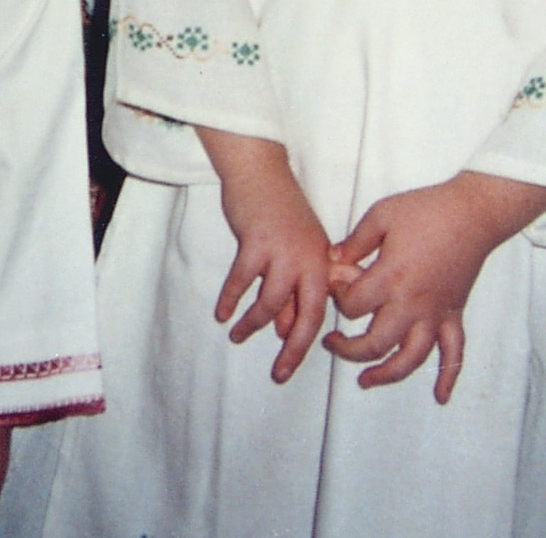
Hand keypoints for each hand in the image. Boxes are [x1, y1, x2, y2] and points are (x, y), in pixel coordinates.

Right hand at [196, 128, 348, 382]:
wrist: (260, 170)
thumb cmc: (279, 210)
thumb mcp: (297, 248)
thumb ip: (295, 287)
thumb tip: (286, 329)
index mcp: (323, 260)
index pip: (320, 309)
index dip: (307, 339)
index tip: (291, 361)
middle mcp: (310, 258)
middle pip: (307, 314)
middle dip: (294, 350)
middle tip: (280, 375)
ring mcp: (284, 251)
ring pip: (271, 303)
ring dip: (253, 324)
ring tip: (238, 336)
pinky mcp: (257, 243)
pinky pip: (242, 282)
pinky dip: (231, 300)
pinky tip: (222, 313)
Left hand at [326, 172, 545, 403]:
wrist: (472, 213)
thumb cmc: (426, 210)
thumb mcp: (380, 216)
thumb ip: (354, 242)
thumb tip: (333, 261)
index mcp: (390, 278)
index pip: (352, 306)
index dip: (337, 297)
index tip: (337, 284)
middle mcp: (411, 304)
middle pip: (374, 344)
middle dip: (348, 350)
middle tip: (333, 344)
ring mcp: (435, 314)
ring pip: (409, 359)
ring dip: (386, 375)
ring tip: (365, 381)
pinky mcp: (454, 315)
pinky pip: (454, 353)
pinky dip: (448, 377)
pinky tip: (440, 397)